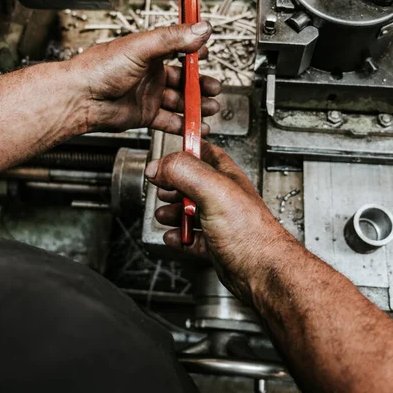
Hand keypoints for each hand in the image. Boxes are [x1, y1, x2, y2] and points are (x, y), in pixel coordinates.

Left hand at [70, 21, 220, 132]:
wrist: (79, 98)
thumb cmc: (99, 68)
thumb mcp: (141, 47)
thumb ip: (173, 39)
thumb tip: (201, 29)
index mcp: (150, 51)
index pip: (179, 48)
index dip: (196, 53)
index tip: (208, 55)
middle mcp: (150, 72)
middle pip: (184, 78)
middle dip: (201, 84)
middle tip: (215, 88)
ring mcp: (148, 94)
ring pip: (180, 100)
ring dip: (197, 104)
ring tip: (211, 107)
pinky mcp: (145, 114)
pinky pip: (170, 120)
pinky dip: (185, 124)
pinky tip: (196, 126)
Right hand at [145, 141, 288, 302]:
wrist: (264, 273)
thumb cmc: (251, 233)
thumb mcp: (213, 191)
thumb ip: (184, 172)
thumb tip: (159, 166)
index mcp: (226, 177)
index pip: (204, 151)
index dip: (185, 149)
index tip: (166, 154)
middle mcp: (223, 196)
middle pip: (193, 182)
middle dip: (173, 184)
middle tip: (160, 187)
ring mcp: (220, 221)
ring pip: (191, 210)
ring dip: (174, 212)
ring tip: (164, 214)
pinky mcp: (217, 245)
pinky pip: (193, 237)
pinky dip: (181, 237)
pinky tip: (174, 237)